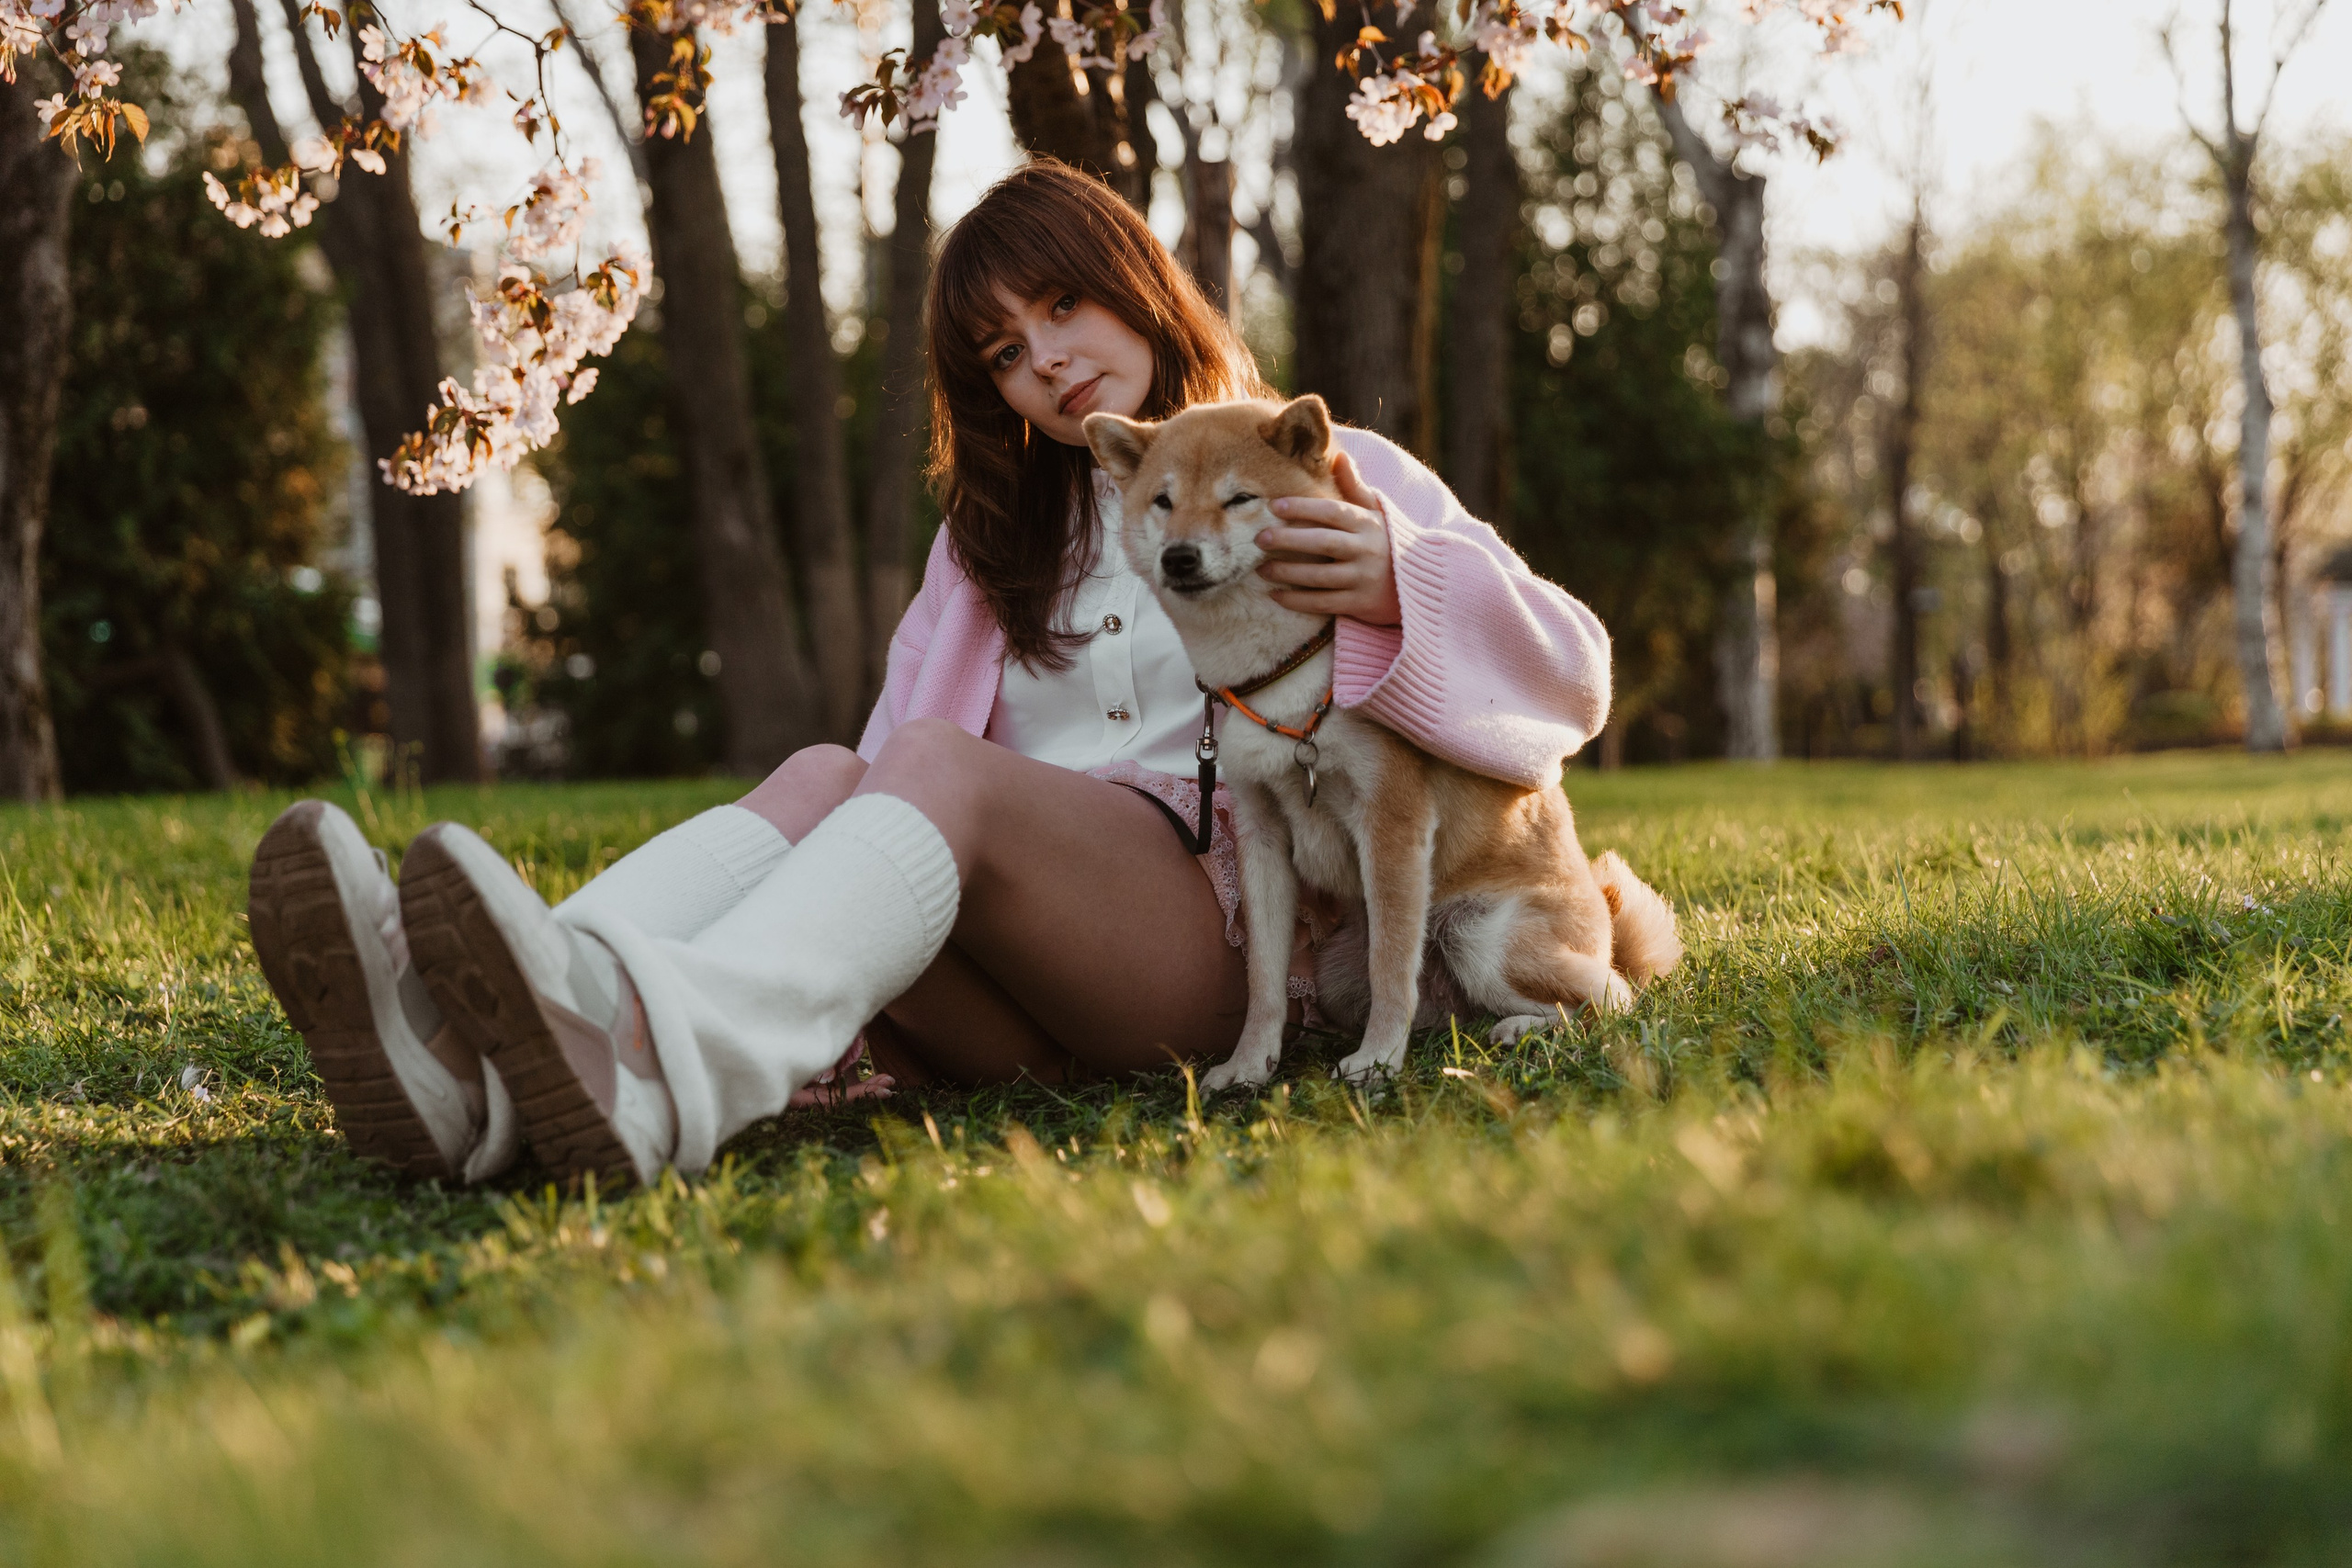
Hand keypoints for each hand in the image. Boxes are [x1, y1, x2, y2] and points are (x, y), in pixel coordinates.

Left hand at [1255, 448, 1403, 626]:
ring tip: (1262, 569)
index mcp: (1368, 524)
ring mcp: (1363, 579)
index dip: (1303, 508)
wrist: (1423, 582)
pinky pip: (1323, 603)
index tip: (1274, 506)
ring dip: (1287, 573)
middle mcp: (1366, 550)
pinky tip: (1276, 595)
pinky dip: (1297, 600)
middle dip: (1288, 540)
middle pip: (1322, 543)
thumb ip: (1355, 487)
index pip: (1332, 512)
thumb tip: (1339, 456)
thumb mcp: (1377, 512)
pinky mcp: (1360, 604)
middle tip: (1260, 538)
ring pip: (1319, 577)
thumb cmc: (1389, 541)